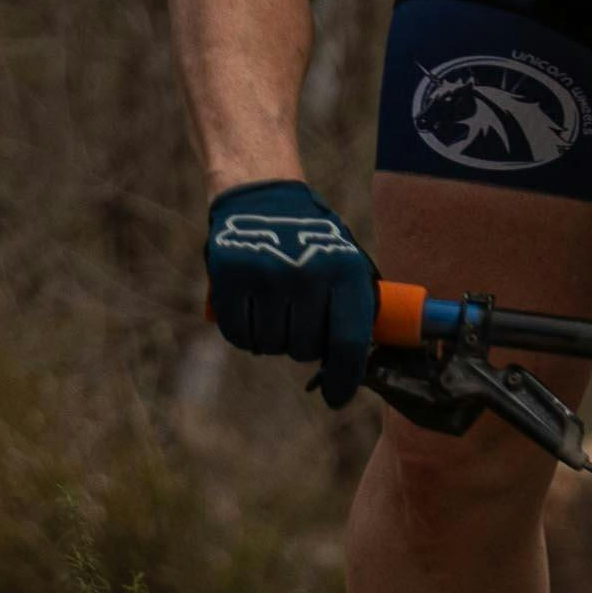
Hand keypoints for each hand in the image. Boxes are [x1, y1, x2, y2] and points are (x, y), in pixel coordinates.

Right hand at [202, 178, 379, 399]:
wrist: (261, 194)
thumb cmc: (311, 241)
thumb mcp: (345, 264)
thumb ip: (354, 312)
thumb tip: (361, 369)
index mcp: (345, 271)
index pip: (349, 342)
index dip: (344, 379)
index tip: (336, 398)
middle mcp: (307, 273)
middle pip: (306, 349)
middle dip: (304, 345)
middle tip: (299, 319)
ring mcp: (266, 275)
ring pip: (271, 346)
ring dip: (273, 339)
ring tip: (275, 309)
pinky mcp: (230, 277)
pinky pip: (240, 335)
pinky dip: (245, 333)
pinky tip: (252, 310)